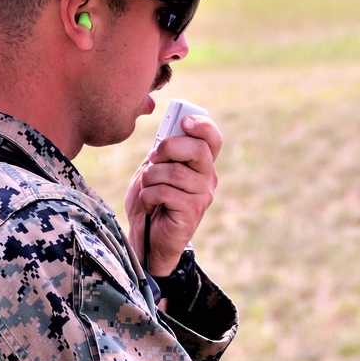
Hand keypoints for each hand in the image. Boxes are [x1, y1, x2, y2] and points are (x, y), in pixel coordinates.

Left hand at [126, 115, 222, 275]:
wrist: (146, 239)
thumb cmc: (150, 202)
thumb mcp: (153, 170)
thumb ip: (162, 152)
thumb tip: (167, 131)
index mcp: (201, 164)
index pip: (213, 138)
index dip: (202, 125)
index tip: (184, 121)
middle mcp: (207, 178)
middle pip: (197, 149)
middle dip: (169, 148)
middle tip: (153, 158)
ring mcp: (202, 196)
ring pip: (174, 171)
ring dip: (150, 178)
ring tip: (147, 189)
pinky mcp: (191, 212)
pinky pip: (165, 191)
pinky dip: (148, 196)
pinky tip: (149, 205)